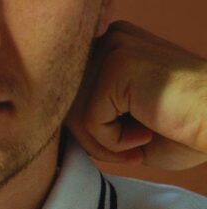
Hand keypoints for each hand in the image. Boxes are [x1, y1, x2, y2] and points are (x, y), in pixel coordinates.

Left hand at [66, 20, 206, 169]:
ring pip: (74, 116)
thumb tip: (46, 126)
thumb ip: (87, 115)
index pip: (69, 97)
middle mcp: (110, 40)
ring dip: (104, 144)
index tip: (130, 139)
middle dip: (94, 140)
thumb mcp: (123, 120)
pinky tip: (146, 133)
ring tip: (141, 140)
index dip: (92, 131)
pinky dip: (114, 142)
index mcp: (111, 47)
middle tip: (134, 147)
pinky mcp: (118, 66)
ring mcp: (114, 49)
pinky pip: (89, 121)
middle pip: (67, 105)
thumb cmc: (184, 129)